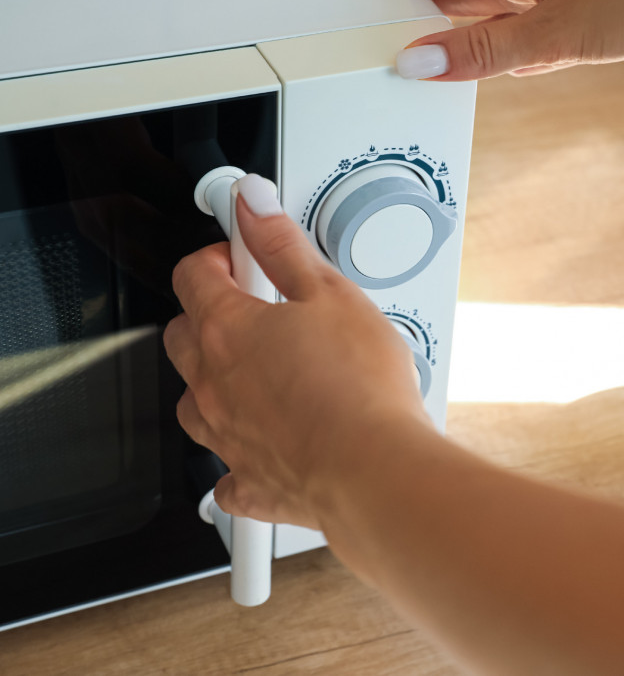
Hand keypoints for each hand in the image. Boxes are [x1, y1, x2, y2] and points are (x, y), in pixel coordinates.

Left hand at [162, 177, 432, 528]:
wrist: (375, 468)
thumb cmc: (360, 387)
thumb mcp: (332, 293)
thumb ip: (284, 246)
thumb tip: (252, 206)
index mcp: (228, 329)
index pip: (193, 276)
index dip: (217, 258)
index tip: (241, 257)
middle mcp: (213, 384)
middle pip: (182, 336)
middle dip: (209, 316)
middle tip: (257, 311)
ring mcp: (226, 436)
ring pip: (194, 402)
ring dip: (215, 383)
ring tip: (264, 376)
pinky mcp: (250, 483)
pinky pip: (226, 474)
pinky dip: (238, 460)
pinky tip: (266, 449)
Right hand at [398, 0, 623, 79]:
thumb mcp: (558, 31)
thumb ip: (487, 51)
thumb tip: (421, 62)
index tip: (359, 17)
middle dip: (418, 14)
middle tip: (381, 46)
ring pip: (483, 8)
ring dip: (458, 35)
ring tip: (423, 62)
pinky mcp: (572, 3)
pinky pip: (518, 26)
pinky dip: (500, 48)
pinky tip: (485, 65)